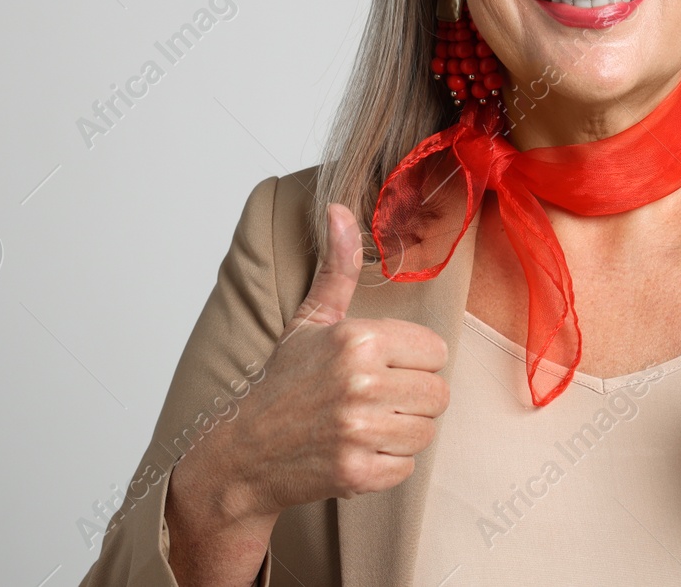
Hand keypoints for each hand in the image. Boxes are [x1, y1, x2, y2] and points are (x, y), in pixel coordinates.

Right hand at [176, 203, 450, 522]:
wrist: (242, 453)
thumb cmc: (283, 383)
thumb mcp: (310, 319)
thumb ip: (337, 267)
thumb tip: (339, 208)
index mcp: (357, 339)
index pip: (436, 351)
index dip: (413, 361)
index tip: (383, 367)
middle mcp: (360, 382)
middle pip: (438, 393)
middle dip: (413, 398)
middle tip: (377, 399)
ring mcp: (358, 430)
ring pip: (426, 431)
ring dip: (403, 431)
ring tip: (368, 423)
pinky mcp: (356, 472)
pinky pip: (408, 466)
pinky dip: (388, 463)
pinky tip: (359, 449)